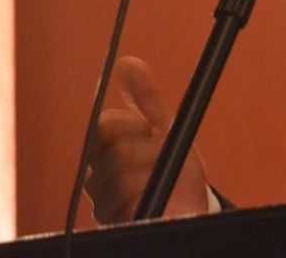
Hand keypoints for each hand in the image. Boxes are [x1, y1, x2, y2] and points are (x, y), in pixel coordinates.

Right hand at [84, 56, 209, 223]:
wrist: (189, 208)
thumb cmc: (173, 167)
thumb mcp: (165, 128)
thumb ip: (147, 98)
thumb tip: (128, 63)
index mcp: (105, 150)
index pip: (104, 126)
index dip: (133, 124)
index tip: (151, 129)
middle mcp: (96, 176)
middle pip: (116, 148)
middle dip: (150, 149)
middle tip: (163, 156)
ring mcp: (102, 201)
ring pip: (124, 174)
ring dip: (154, 172)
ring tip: (162, 177)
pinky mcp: (112, 223)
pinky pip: (129, 201)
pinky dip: (150, 193)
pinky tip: (158, 193)